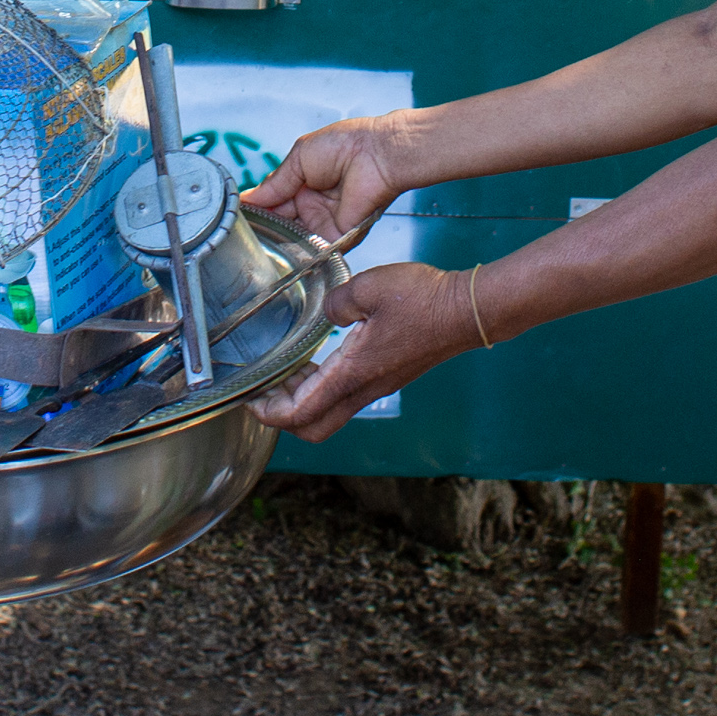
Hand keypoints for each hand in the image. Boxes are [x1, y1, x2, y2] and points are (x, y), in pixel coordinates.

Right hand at [241, 115, 416, 251]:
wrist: (377, 154)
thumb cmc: (346, 145)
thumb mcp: (298, 158)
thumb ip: (275, 183)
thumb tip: (249, 198)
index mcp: (303, 183)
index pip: (274, 202)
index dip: (257, 210)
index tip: (236, 218)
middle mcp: (313, 204)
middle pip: (281, 223)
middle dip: (264, 228)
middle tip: (241, 234)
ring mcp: (325, 222)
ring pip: (294, 239)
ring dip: (278, 241)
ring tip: (255, 244)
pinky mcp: (337, 236)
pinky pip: (314, 249)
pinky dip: (298, 251)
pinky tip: (280, 251)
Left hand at [249, 262, 480, 440]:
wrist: (466, 311)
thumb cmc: (423, 301)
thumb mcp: (368, 287)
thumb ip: (335, 300)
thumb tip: (327, 311)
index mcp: (353, 373)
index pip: (300, 413)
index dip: (268, 412)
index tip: (249, 397)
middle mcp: (364, 388)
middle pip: (314, 428)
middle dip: (283, 417)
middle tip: (266, 389)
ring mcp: (377, 386)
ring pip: (330, 414)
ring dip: (303, 400)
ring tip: (287, 370)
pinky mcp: (387, 377)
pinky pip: (346, 396)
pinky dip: (323, 387)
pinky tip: (319, 358)